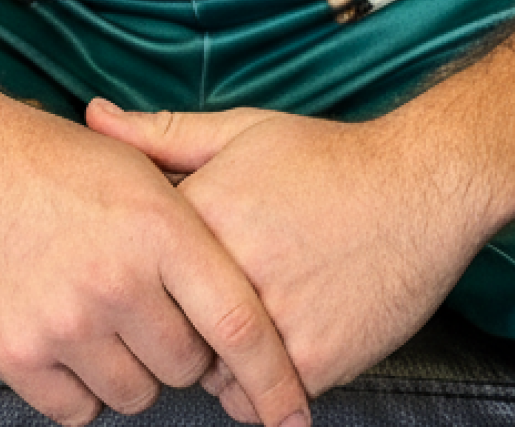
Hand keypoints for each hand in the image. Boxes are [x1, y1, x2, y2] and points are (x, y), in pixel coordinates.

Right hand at [0, 95, 311, 426]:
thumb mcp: (137, 167)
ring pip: (135, 393)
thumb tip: (249, 282)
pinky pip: (77, 410)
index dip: (272, 378)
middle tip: (153, 312)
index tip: (293, 414)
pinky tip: (69, 338)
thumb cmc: (51, 159)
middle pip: (187, 367)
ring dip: (130, 369)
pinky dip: (81, 386)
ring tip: (105, 316)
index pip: (237, 323)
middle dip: (182, 350)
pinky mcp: (14, 353)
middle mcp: (116, 280)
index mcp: (158, 227)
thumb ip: (194, 224)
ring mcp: (63, 321)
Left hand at [86, 98, 490, 419]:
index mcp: (202, 215)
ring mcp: (272, 322)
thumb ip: (160, 135)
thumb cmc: (327, 159)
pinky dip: (257, 385)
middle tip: (209, 301)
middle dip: (178, 323)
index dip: (149, 276)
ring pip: (207, 373)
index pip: (136, 271)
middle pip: (167, 328)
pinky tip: (279, 340)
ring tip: (248, 319)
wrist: (421, 188)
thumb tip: (93, 116)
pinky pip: (253, 400)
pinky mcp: (311, 361)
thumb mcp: (241, 131)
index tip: (166, 271)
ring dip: (217, 361)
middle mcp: (230, 272)